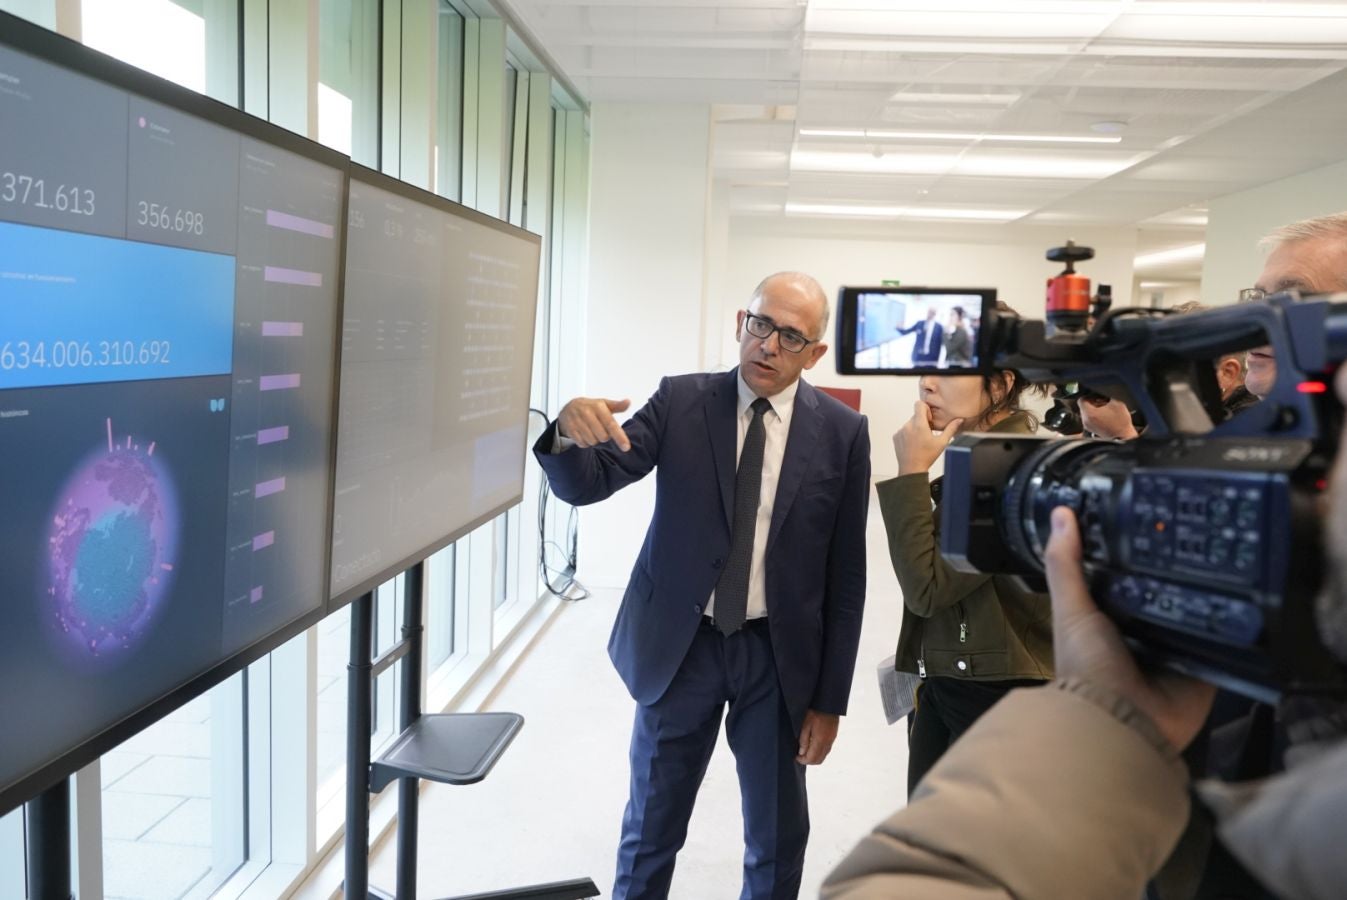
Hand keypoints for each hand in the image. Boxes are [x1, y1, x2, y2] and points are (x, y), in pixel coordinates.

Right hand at [556, 397, 631, 450]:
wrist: (568, 408)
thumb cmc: (590, 408)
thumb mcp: (603, 404)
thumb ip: (617, 405)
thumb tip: (628, 402)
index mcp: (598, 406)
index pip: (611, 424)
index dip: (619, 437)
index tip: (626, 447)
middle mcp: (587, 413)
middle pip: (603, 437)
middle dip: (604, 436)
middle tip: (600, 428)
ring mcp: (577, 422)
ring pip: (593, 441)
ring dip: (594, 439)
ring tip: (591, 430)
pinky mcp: (570, 430)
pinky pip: (583, 444)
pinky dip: (585, 442)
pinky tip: (584, 433)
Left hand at [796, 709, 838, 764]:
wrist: (828, 702)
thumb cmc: (815, 711)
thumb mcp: (805, 724)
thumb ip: (804, 740)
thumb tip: (802, 753)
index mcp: (820, 740)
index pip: (812, 758)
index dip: (803, 760)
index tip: (796, 757)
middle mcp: (828, 742)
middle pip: (819, 760)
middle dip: (809, 761)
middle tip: (800, 756)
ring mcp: (832, 739)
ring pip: (824, 755)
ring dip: (815, 757)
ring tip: (805, 751)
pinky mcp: (833, 736)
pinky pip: (827, 749)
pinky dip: (820, 752)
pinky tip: (813, 745)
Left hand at [893, 401, 961, 473]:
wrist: (912, 469)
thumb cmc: (927, 457)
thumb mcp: (942, 442)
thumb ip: (951, 429)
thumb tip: (959, 420)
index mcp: (919, 425)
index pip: (919, 404)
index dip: (926, 409)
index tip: (929, 419)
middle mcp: (908, 425)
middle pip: (916, 415)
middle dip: (923, 421)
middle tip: (928, 432)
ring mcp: (901, 431)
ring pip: (910, 423)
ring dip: (916, 428)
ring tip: (921, 440)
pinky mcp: (896, 436)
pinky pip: (903, 430)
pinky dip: (909, 434)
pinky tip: (914, 444)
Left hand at [1044, 507, 1214, 749]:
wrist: (1119, 721)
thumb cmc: (1087, 665)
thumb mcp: (1072, 609)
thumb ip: (1065, 564)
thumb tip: (1061, 512)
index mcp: (1111, 616)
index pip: (1131, 575)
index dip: (1142, 550)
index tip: (1161, 516)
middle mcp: (1145, 631)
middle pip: (1168, 593)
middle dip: (1183, 571)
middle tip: (1208, 535)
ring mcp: (1176, 650)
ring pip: (1198, 614)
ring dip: (1212, 595)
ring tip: (1236, 557)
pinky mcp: (1205, 669)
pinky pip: (1223, 643)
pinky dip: (1233, 628)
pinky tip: (1252, 598)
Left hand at [1079, 396, 1138, 440]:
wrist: (1123, 437)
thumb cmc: (1121, 422)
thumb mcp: (1117, 402)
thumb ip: (1108, 394)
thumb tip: (1104, 390)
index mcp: (1089, 413)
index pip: (1081, 399)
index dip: (1089, 395)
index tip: (1097, 396)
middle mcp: (1085, 420)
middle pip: (1083, 406)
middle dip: (1093, 402)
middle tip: (1103, 402)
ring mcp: (1087, 426)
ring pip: (1086, 413)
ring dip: (1094, 409)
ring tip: (1105, 409)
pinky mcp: (1091, 430)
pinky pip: (1089, 419)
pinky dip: (1095, 416)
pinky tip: (1105, 416)